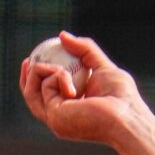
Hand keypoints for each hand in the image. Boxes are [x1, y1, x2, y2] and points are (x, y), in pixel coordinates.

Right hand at [19, 32, 149, 146]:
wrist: (127, 116)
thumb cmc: (122, 98)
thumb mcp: (102, 66)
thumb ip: (85, 50)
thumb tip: (62, 35)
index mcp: (70, 110)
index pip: (46, 96)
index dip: (36, 78)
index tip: (33, 60)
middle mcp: (60, 119)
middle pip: (32, 97)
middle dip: (27, 77)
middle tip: (28, 60)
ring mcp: (55, 120)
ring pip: (33, 91)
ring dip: (43, 70)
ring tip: (60, 68)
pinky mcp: (54, 116)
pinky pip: (45, 86)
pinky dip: (56, 75)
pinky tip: (70, 82)